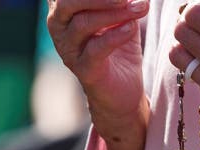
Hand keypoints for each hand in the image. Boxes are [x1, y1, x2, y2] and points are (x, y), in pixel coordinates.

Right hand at [48, 0, 151, 149]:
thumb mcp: (121, 17)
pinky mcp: (83, 70)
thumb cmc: (120, 49)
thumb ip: (123, 1)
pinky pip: (96, 49)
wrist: (124, 91)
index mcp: (65, 10)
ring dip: (116, 13)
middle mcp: (59, 28)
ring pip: (83, 23)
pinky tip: (132, 28)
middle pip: (67, 2)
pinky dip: (115, 35)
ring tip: (140, 9)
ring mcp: (68, 50)